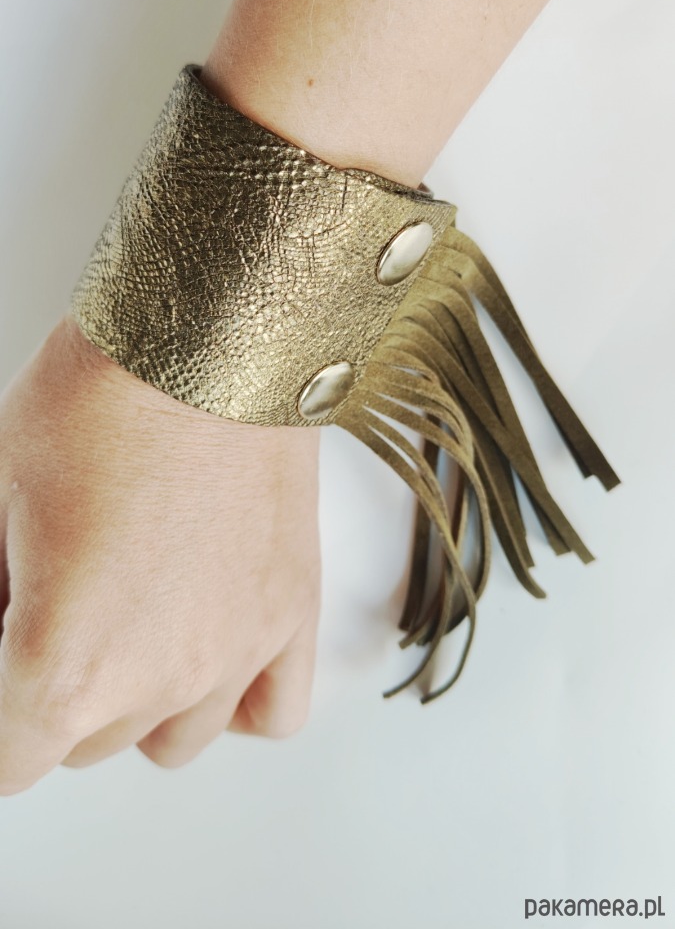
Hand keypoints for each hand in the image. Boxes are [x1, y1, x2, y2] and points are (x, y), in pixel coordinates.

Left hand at [0, 316, 319, 794]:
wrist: (210, 337)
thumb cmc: (101, 401)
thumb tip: (5, 624)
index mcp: (63, 665)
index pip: (9, 762)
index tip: (4, 669)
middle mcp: (158, 679)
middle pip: (85, 746)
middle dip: (54, 691)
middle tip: (53, 603)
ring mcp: (235, 652)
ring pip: (169, 739)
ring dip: (137, 697)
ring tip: (126, 615)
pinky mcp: (290, 614)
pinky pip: (266, 715)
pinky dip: (231, 701)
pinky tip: (203, 646)